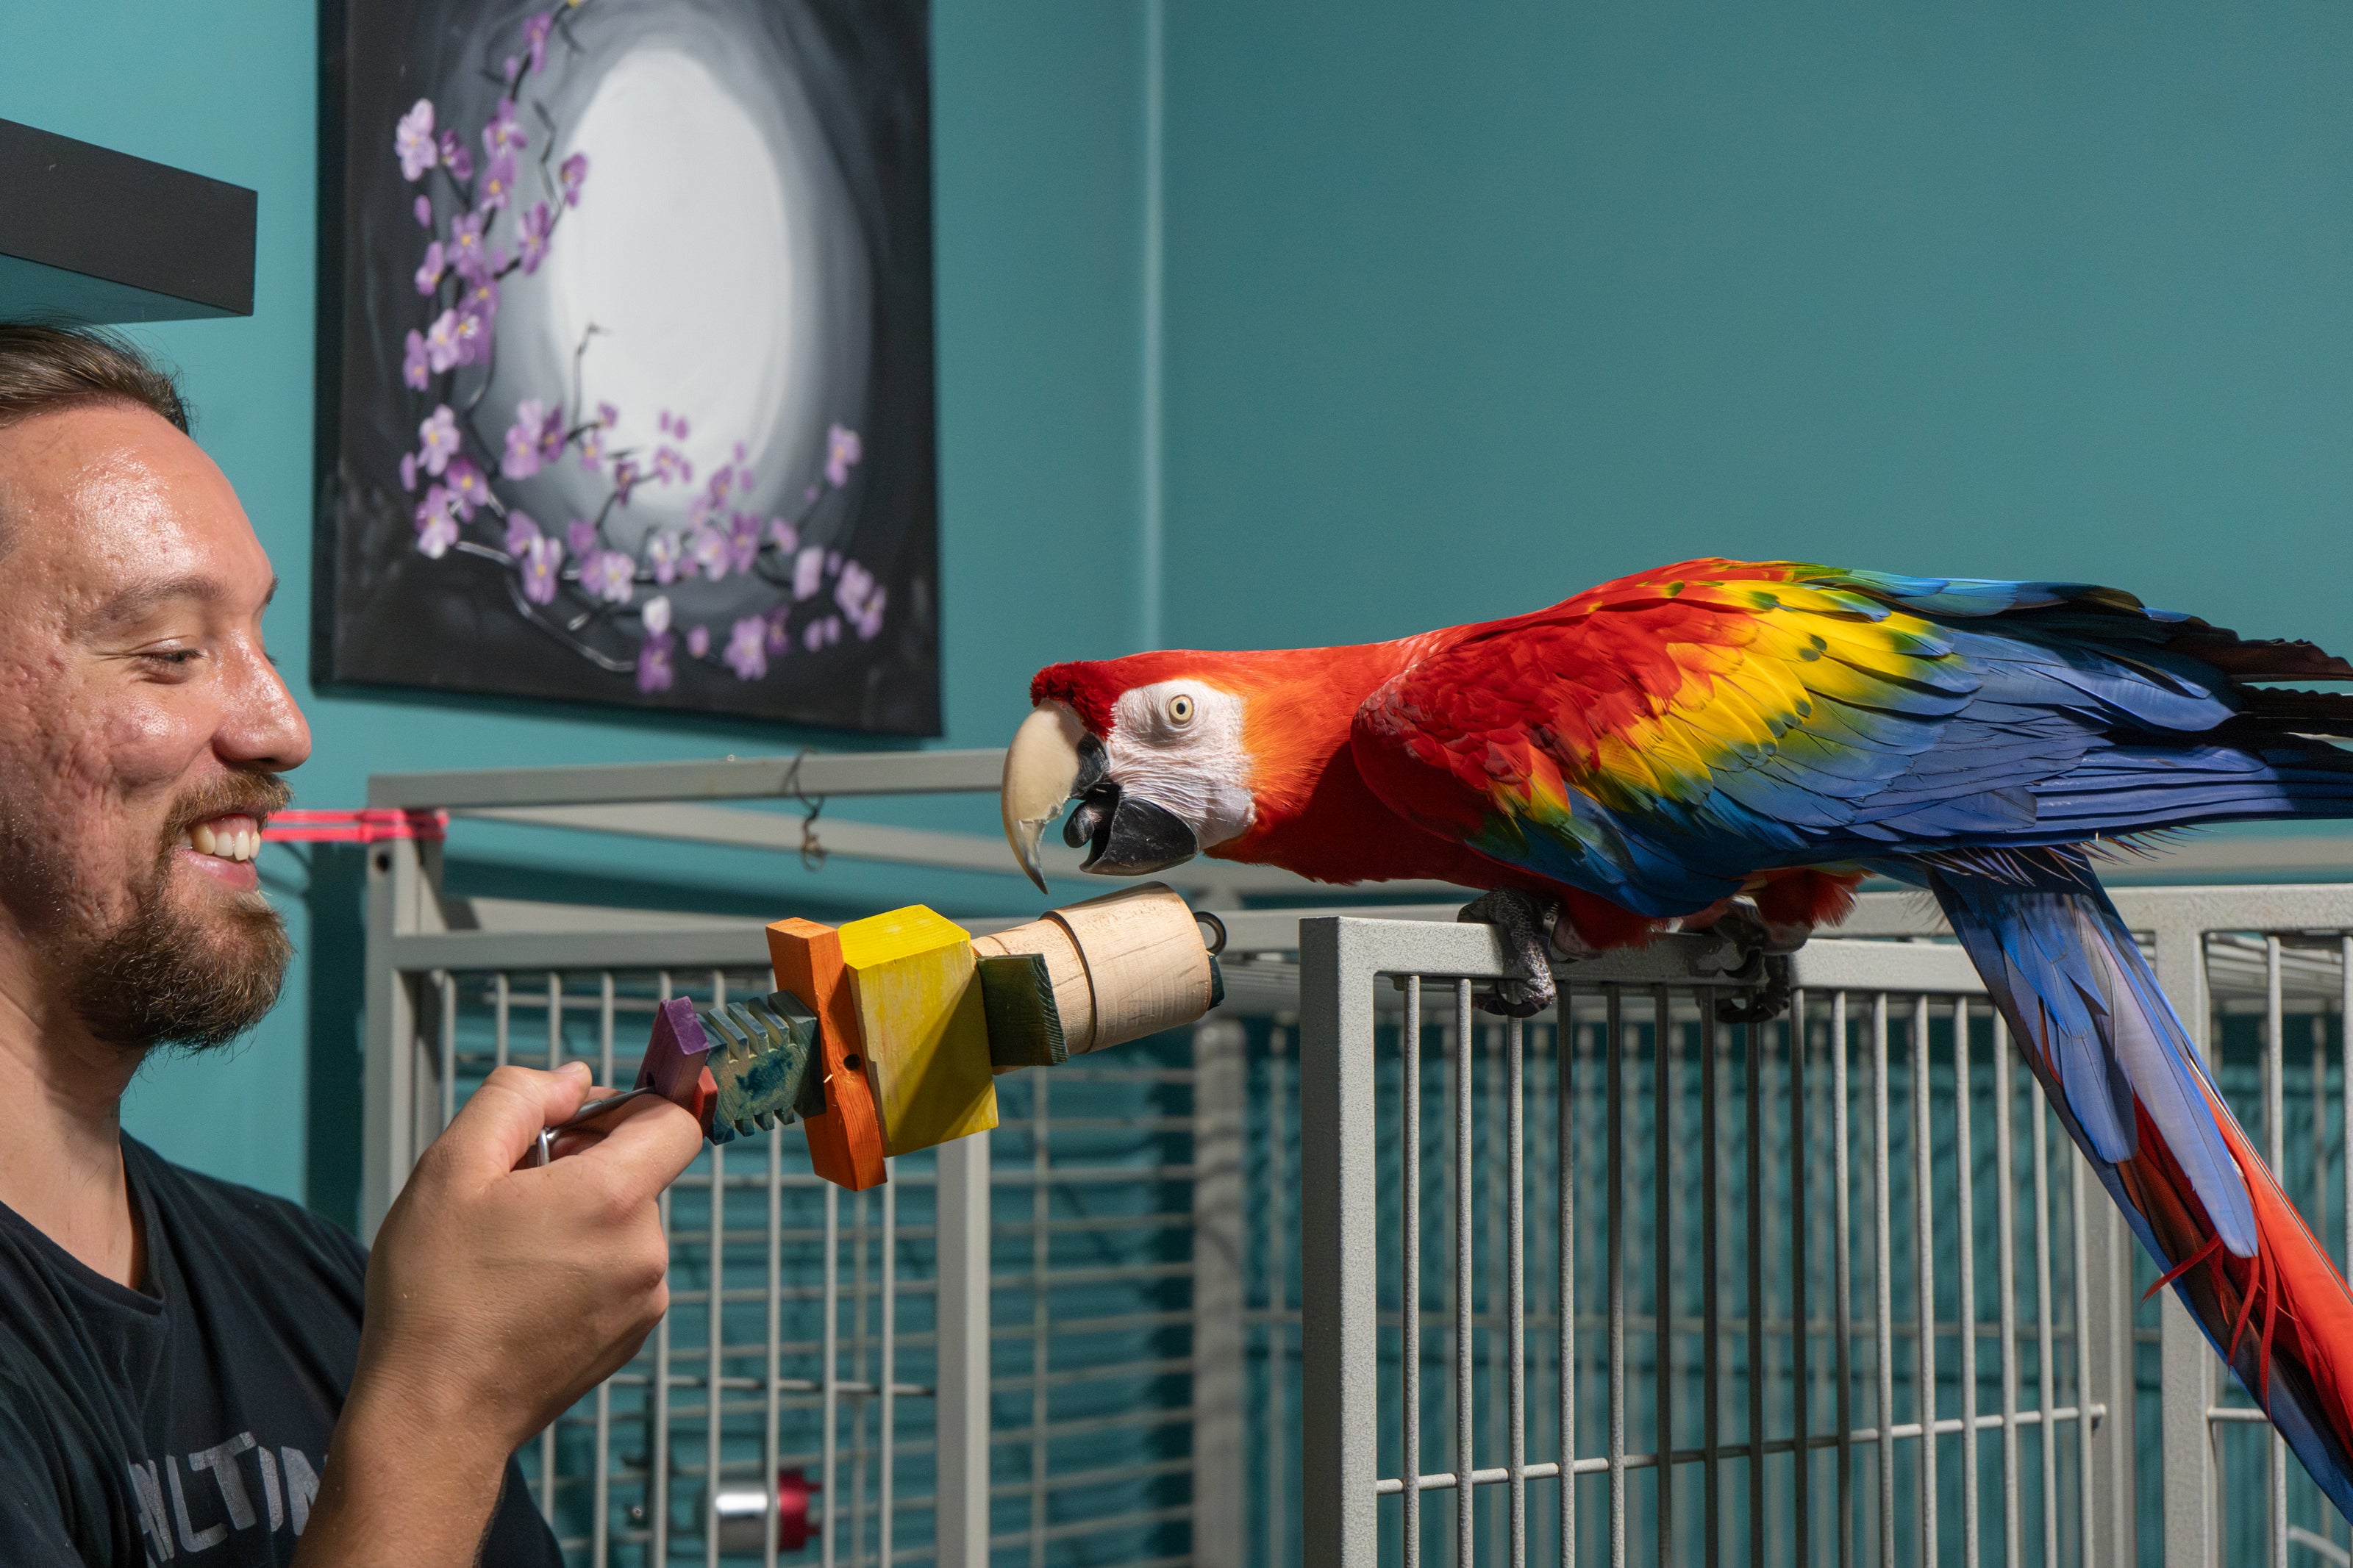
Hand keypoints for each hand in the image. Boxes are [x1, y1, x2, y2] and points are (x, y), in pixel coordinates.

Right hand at [296, 1062, 701, 1564]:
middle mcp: (647, 1249)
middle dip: (581, 1166)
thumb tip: (575, 1077)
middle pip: (639, 1171)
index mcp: (614, 1198)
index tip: (568, 1126)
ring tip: (506, 1253)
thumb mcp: (451, 1169)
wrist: (435, 1417)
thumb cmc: (435, 1292)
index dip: (624, 1107)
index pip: (675, 1119)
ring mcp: (645, 1299)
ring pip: (624, 1223)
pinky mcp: (631, 1336)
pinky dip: (581, 1265)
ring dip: (577, 1218)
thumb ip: (516, 1099)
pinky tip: (521, 1291)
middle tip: (507, 1198)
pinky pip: (619, 1271)